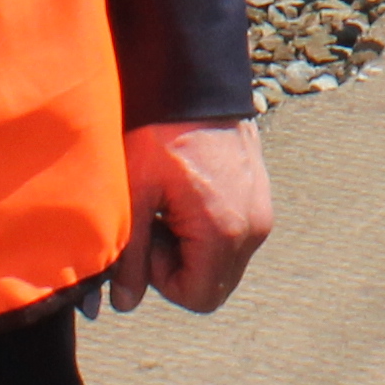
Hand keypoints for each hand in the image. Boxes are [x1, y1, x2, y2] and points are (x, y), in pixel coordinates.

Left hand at [104, 119, 272, 311]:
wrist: (194, 79)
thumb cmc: (160, 132)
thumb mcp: (135, 195)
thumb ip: (130, 257)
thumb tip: (124, 304)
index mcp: (224, 232)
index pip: (197, 297)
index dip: (164, 279)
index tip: (149, 238)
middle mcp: (253, 228)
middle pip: (214, 284)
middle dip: (180, 267)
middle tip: (157, 223)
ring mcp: (261, 211)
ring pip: (224, 261)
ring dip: (194, 248)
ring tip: (170, 206)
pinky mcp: (260, 195)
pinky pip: (236, 235)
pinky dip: (209, 230)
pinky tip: (186, 195)